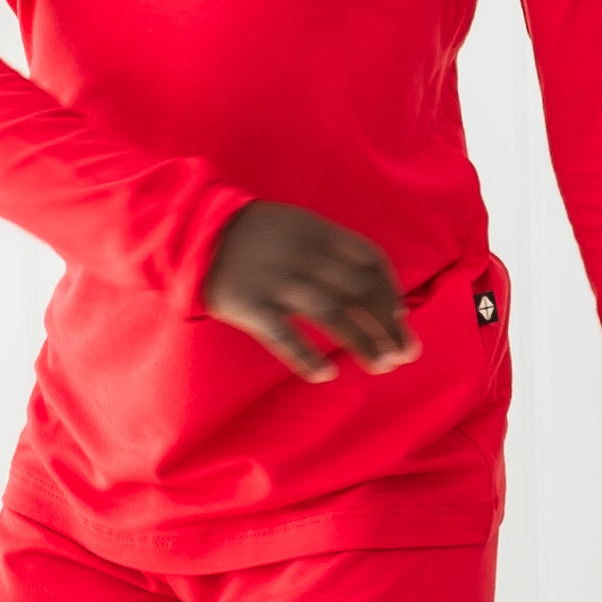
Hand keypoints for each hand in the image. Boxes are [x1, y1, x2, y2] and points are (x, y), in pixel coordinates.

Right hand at [202, 201, 421, 381]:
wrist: (196, 233)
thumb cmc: (259, 237)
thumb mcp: (301, 227)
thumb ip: (336, 252)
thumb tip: (379, 293)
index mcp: (318, 232)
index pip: (371, 260)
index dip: (390, 290)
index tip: (400, 317)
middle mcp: (302, 255)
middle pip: (358, 292)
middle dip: (387, 325)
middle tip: (404, 355)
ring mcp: (275, 279)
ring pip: (331, 315)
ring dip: (362, 343)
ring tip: (381, 366)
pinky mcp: (248, 304)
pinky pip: (283, 335)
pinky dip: (307, 357)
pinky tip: (326, 375)